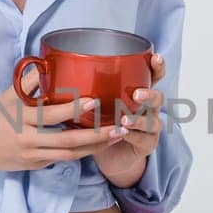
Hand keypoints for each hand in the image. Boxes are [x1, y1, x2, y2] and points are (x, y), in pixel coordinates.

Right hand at [0, 69, 127, 173]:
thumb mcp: (7, 96)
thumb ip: (29, 81)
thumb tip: (50, 61)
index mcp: (21, 118)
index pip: (51, 115)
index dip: (73, 110)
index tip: (94, 101)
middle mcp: (28, 139)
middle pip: (68, 140)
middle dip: (97, 135)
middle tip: (120, 127)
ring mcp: (33, 155)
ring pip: (70, 154)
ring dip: (95, 147)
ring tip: (117, 136)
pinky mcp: (35, 166)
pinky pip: (62, 159)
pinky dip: (82, 152)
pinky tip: (98, 144)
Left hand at [94, 50, 165, 182]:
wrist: (112, 156)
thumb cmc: (101, 125)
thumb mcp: (93, 103)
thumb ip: (85, 88)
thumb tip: (54, 70)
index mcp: (137, 93)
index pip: (153, 76)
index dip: (156, 66)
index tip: (154, 57)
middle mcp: (148, 109)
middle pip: (158, 98)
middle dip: (149, 94)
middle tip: (136, 93)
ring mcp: (150, 128)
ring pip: (153, 120)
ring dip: (139, 119)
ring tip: (124, 118)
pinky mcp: (146, 145)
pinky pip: (144, 140)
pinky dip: (133, 136)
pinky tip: (122, 133)